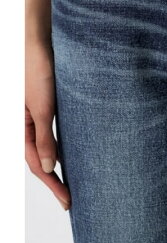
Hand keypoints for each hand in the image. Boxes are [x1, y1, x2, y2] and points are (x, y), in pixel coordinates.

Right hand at [25, 39, 69, 209]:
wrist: (40, 41)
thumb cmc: (36, 69)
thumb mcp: (42, 107)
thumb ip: (43, 138)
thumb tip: (48, 167)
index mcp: (20, 127)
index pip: (36, 165)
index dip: (52, 185)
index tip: (67, 201)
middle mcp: (27, 124)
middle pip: (39, 160)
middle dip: (53, 181)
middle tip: (70, 200)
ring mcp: (37, 116)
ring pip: (46, 148)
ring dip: (57, 166)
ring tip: (71, 183)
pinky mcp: (48, 106)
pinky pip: (52, 133)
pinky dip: (60, 147)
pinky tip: (70, 154)